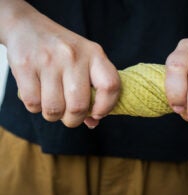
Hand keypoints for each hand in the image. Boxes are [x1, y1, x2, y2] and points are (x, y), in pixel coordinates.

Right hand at [4, 2, 119, 127]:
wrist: (28, 27)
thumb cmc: (62, 51)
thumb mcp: (85, 61)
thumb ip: (93, 90)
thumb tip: (93, 122)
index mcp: (94, 54)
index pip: (110, 86)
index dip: (106, 107)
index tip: (97, 114)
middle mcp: (73, 56)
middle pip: (79, 106)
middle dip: (74, 120)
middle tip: (70, 116)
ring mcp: (48, 60)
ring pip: (54, 109)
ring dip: (54, 115)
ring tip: (53, 105)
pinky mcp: (25, 66)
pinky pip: (33, 104)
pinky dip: (36, 108)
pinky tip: (38, 96)